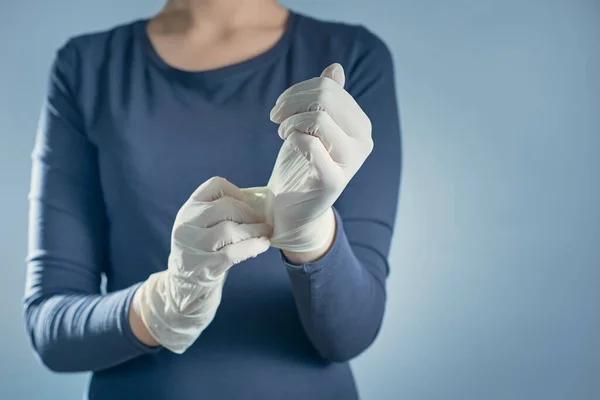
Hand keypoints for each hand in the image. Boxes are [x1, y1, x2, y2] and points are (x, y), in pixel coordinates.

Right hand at [132, 177, 271, 352]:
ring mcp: (193, 246)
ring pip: (230, 229)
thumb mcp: (203, 225)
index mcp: (189, 208)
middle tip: (264, 221)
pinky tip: (263, 245)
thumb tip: (261, 205)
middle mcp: (187, 224)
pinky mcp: (204, 266)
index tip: (248, 204)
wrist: (184, 285)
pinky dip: (252, 246)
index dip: (237, 192)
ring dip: (255, 230)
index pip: (215, 186)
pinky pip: (233, 252)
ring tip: (266, 232)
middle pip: (226, 207)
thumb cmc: (203, 249)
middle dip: (251, 213)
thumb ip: (222, 212)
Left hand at [264, 63, 372, 252]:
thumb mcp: (311, 125)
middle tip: (276, 117)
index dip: (298, 90)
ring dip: (290, 122)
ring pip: (319, 118)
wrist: (293, 208)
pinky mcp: (333, 181)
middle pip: (325, 98)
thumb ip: (327, 99)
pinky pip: (311, 145)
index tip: (280, 107)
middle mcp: (363, 141)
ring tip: (282, 132)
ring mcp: (351, 162)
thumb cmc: (301, 164)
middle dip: (291, 102)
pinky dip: (293, 139)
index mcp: (360, 124)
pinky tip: (288, 145)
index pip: (329, 87)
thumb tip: (335, 68)